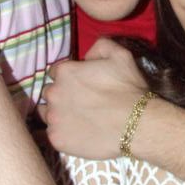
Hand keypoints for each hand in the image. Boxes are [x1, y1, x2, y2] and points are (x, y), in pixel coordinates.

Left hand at [40, 38, 148, 158]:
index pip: (56, 72)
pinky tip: (80, 133)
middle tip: (82, 103)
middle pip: (49, 92)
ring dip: (59, 114)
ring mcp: (53, 118)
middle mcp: (53, 93)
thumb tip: (87, 55)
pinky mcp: (56, 138)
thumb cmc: (129, 89)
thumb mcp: (121, 55)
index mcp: (65, 72)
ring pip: (47, 113)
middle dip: (62, 95)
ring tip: (79, 119)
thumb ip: (100, 46)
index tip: (82, 85)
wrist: (137, 124)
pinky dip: (63, 132)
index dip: (70, 78)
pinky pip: (53, 133)